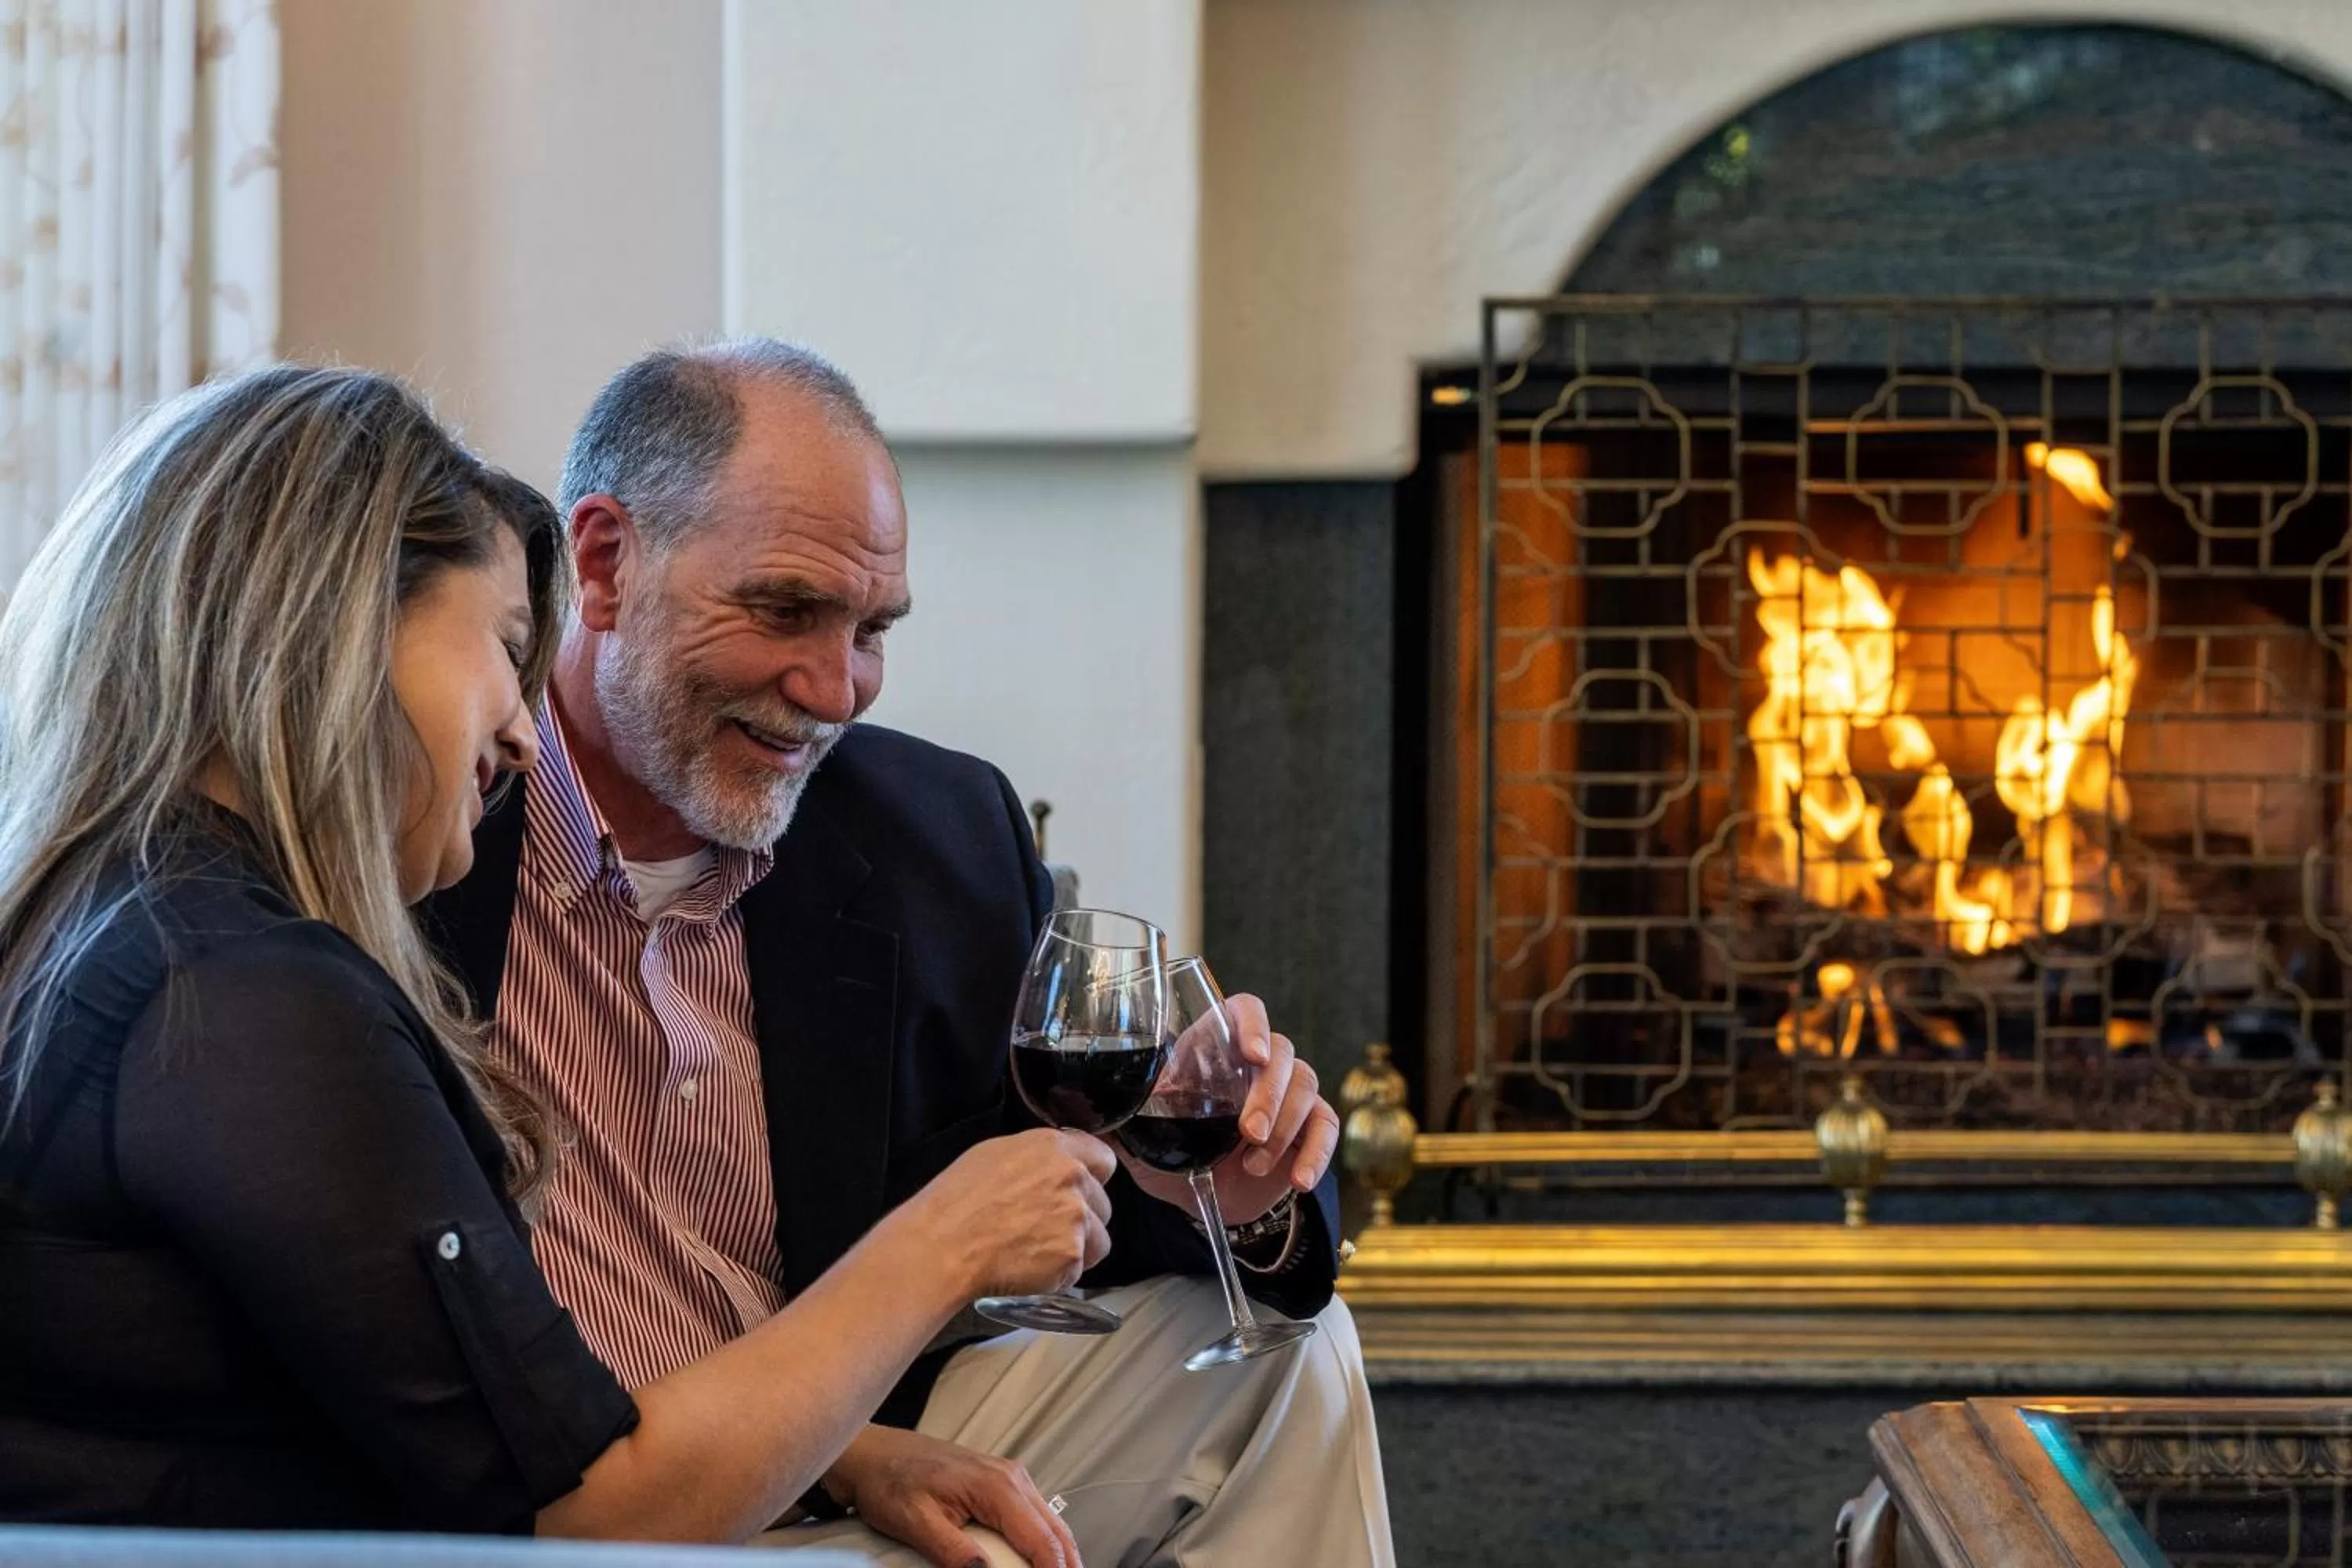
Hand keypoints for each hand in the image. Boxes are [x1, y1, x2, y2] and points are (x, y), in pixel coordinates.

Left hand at [822, 1425, 1080, 1567]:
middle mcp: (1011, 1478)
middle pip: (1055, 1531)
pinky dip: (1042, 1540)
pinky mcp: (1000, 1482)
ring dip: (1057, 1553)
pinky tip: (1039, 1559)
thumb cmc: (890, 1482)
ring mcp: (1008, 1477)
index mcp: (996, 1487)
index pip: (1041, 1540)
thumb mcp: (916, 1523)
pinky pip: (1033, 1515)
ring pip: (1048, 1522)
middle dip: (1066, 1564)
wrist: (874, 1456)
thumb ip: (953, 1552)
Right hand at [900, 1129, 1114, 1303]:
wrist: (943, 1245)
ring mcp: (1076, 1218)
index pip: (1103, 1159)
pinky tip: (1028, 1270)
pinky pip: (1077, 1269)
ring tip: (1039, 1255)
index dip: (1092, 1178)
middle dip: (1082, 1219)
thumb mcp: (995, 1155)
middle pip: (1103, 1204)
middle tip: (1047, 1230)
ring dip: (1076, 1250)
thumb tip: (1054, 1168)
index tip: (1079, 1192)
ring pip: (1098, 1240)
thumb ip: (1038, 1159)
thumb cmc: (956, 1200)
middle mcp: (1073, 1178)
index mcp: (1054, 1148)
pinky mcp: (1071, 1255)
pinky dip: (1058, 1275)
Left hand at [1119, 992, 1337, 1224]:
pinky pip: (1326, 1127)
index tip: (1252, 1054)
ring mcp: (1288, 1094)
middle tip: (1246, 1134)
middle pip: (1282, 1052)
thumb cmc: (1170, 1151)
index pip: (1245, 1011)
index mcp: (1215, 1048)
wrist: (1205, 1197)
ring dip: (1283, 1128)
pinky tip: (1297, 1179)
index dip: (1252, 1024)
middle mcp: (1258, 1064)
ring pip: (1306, 1086)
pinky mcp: (1309, 1127)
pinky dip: (1316, 1153)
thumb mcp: (1140, 1135)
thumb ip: (1119, 1118)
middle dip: (1267, 1094)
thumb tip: (1082, 1111)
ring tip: (1254, 1165)